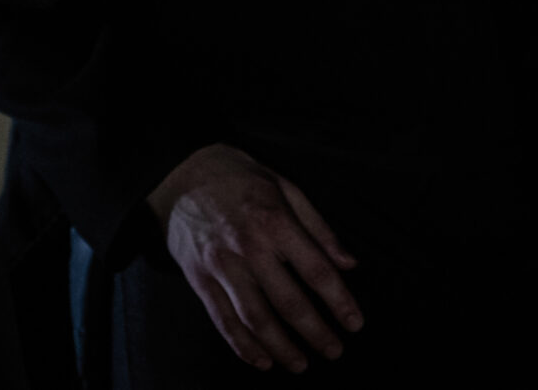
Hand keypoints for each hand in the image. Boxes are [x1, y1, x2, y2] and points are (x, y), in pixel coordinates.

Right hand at [149, 143, 362, 371]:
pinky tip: (261, 361)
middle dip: (315, 332)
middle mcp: (249, 247)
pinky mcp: (199, 279)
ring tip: (300, 364)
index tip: (354, 323)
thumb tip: (348, 263)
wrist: (183, 174)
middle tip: (334, 351)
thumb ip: (319, 229)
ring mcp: (221, 266)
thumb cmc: (242, 179)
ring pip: (255, 318)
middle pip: (288, 301)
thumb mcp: (287, 188)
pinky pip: (222, 320)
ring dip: (280, 347)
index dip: (339, 301)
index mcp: (276, 221)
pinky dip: (242, 346)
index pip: (316, 270)